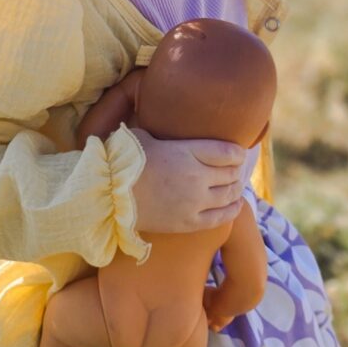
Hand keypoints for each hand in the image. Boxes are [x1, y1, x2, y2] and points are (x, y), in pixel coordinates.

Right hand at [129, 127, 251, 233]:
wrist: (109, 195)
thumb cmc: (123, 161)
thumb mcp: (145, 136)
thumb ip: (165, 134)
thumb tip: (167, 124)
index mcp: (188, 152)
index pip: (228, 152)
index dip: (238, 153)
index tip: (238, 154)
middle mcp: (197, 176)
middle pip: (231, 174)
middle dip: (235, 171)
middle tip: (234, 171)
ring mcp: (194, 201)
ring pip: (229, 195)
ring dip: (235, 189)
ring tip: (234, 187)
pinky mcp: (188, 222)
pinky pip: (221, 217)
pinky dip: (232, 210)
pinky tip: (235, 205)